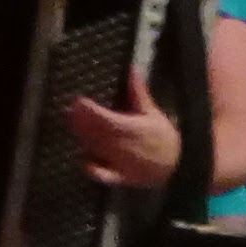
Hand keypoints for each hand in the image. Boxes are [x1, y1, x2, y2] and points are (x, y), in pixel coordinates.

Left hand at [60, 70, 185, 190]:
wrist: (177, 165)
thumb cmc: (163, 136)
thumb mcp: (153, 112)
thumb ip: (139, 92)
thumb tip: (132, 69)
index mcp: (134, 129)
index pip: (108, 119)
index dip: (92, 111)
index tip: (79, 101)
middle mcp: (124, 146)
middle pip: (99, 133)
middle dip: (82, 122)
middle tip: (68, 111)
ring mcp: (120, 163)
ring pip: (98, 150)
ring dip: (83, 138)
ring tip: (71, 125)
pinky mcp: (119, 177)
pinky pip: (102, 174)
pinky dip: (91, 168)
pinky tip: (81, 157)